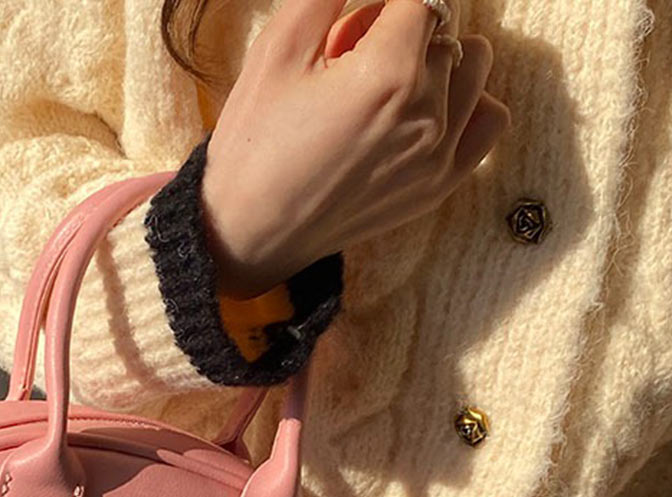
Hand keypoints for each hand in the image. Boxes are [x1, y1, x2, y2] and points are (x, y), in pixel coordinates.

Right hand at [200, 0, 510, 298]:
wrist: (247, 234)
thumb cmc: (254, 143)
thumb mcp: (279, 47)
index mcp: (389, 72)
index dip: (388, 2)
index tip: (358, 25)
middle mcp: (427, 113)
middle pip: (443, 27)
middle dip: (400, 28)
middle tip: (349, 56)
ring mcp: (439, 154)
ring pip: (473, 64)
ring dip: (436, 59)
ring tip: (383, 84)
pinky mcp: (440, 185)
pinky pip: (489, 118)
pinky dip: (467, 100)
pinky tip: (423, 107)